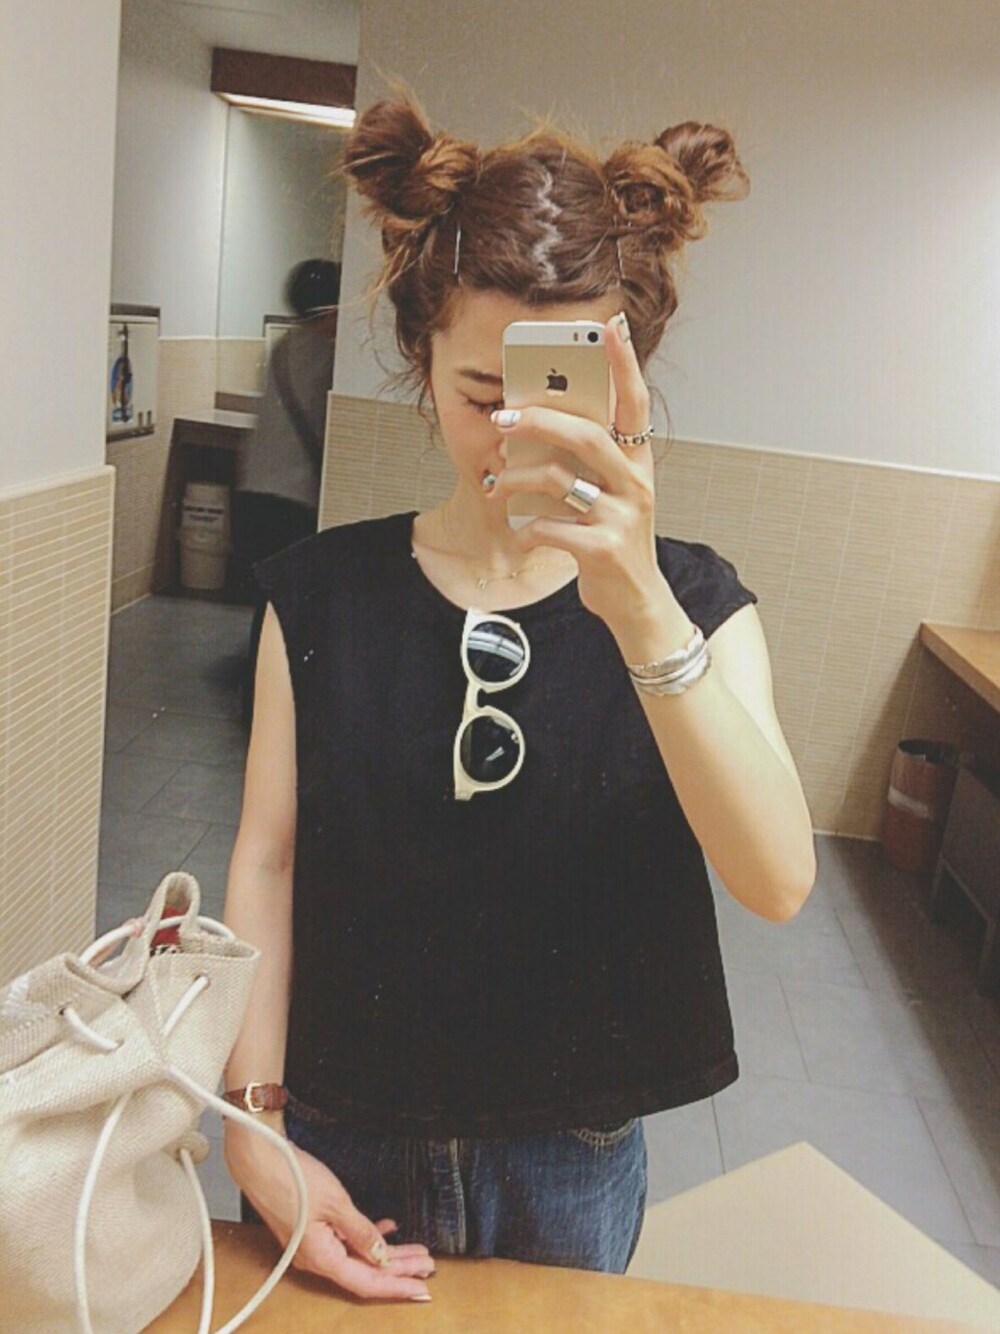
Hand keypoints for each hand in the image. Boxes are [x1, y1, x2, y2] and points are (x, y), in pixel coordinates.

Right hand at [225, 1133, 433, 1301]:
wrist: (261, 1159)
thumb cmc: (293, 1179)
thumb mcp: (336, 1204)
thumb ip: (361, 1232)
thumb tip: (381, 1256)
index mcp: (321, 1258)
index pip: (367, 1282)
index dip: (396, 1286)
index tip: (422, 1289)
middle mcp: (316, 1258)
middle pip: (365, 1271)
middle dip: (399, 1269)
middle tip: (428, 1267)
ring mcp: (313, 1244)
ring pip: (357, 1256)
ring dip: (386, 1253)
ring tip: (416, 1251)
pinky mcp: (311, 1229)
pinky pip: (345, 1241)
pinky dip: (367, 1237)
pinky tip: (387, 1229)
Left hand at [485, 310, 665, 633]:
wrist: (636, 601)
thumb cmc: (613, 541)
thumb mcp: (609, 494)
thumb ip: (585, 461)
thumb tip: (536, 425)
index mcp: (637, 463)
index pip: (635, 402)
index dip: (624, 363)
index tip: (610, 325)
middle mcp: (635, 483)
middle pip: (585, 435)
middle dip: (538, 421)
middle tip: (502, 418)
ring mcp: (622, 516)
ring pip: (559, 480)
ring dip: (516, 480)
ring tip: (495, 486)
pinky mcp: (603, 549)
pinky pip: (550, 528)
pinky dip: (527, 530)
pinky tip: (522, 535)